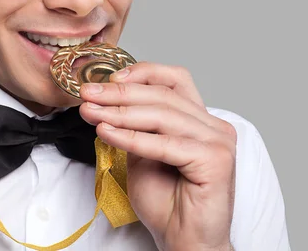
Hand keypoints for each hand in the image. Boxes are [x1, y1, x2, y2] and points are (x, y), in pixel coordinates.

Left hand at [79, 62, 236, 250]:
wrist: (183, 242)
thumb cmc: (167, 204)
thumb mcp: (142, 156)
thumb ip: (132, 128)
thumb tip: (102, 102)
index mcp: (200, 120)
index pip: (174, 79)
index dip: (141, 73)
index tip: (106, 80)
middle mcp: (214, 126)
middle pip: (163, 95)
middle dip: (119, 94)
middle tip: (88, 94)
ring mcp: (218, 141)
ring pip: (162, 116)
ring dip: (120, 113)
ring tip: (92, 113)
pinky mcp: (216, 160)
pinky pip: (165, 144)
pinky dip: (132, 137)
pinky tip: (107, 133)